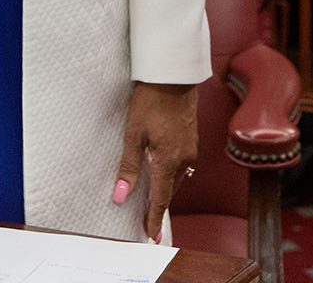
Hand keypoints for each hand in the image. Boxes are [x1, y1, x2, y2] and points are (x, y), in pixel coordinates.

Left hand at [114, 83, 197, 240]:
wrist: (173, 76)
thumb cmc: (150, 101)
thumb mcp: (133, 134)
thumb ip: (129, 167)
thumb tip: (120, 196)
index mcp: (169, 161)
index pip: (160, 199)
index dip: (153, 219)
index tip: (150, 236)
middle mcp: (184, 159)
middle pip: (170, 191)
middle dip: (159, 206)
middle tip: (147, 221)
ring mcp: (190, 148)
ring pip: (177, 178)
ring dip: (166, 190)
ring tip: (153, 200)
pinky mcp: (192, 138)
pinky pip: (182, 165)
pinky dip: (171, 174)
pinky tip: (162, 172)